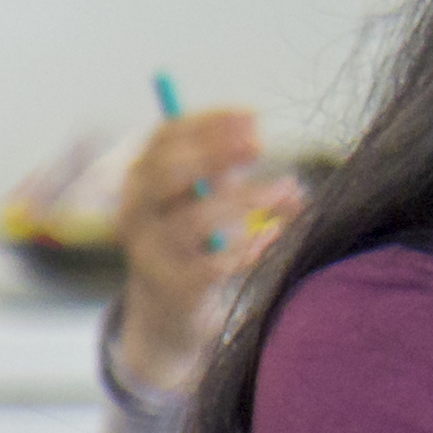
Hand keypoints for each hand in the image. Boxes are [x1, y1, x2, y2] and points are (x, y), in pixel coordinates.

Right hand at [115, 108, 295, 392]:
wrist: (168, 316)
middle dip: (215, 153)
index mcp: (141, 182)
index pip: (163, 139)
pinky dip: (247, 249)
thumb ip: (241, 189)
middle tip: (261, 144)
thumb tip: (295, 186)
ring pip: (194, 219)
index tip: (252, 115)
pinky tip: (274, 237)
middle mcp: (136, 213)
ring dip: (246, 200)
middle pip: (167, 172)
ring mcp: (150, 252)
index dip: (206, 123)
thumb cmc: (195, 248)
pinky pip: (212, 265)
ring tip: (286, 189)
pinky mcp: (173, 288)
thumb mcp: (211, 208)